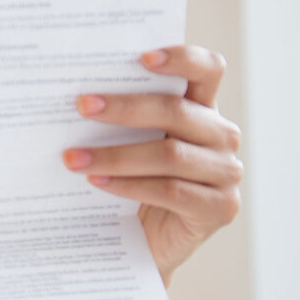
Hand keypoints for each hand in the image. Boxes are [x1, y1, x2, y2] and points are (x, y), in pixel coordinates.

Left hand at [62, 45, 242, 285]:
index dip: (182, 59)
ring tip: (72, 158)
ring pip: (169, 154)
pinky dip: (129, 185)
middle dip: (125, 108)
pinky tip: (98, 182)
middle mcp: (222, 137)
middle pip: (177, 111)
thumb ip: (121, 120)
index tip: (142, 58)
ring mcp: (226, 173)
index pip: (208, 71)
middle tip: (82, 106)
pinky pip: (170, 190)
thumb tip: (74, 98)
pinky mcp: (220, 208)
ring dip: (115, 155)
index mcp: (204, 110)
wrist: (149, 242)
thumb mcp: (131, 144)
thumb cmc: (134, 182)